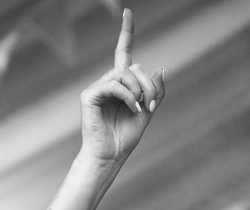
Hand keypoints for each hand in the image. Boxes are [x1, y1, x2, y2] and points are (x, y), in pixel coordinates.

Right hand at [78, 8, 165, 166]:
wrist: (110, 156)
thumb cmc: (125, 137)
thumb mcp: (148, 112)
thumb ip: (155, 92)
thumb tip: (160, 67)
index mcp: (122, 84)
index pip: (124, 52)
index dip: (126, 32)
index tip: (127, 12)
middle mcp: (109, 81)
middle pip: (133, 67)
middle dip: (149, 85)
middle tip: (152, 105)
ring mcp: (98, 87)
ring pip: (124, 74)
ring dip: (139, 91)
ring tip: (141, 109)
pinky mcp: (90, 95)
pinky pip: (114, 85)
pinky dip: (128, 97)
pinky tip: (133, 109)